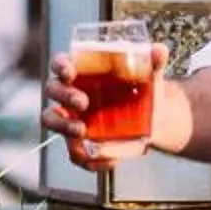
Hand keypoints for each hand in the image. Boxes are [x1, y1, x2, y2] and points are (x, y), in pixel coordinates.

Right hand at [41, 44, 170, 168]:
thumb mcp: (151, 76)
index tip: (70, 72)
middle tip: (84, 102)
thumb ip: (154, 62)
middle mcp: (70, 92)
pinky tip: (110, 159)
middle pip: (52, 89)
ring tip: (82, 131)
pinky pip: (74, 153)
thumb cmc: (143, 89)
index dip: (60, 66)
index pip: (60, 63)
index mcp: (81, 70)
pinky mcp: (79, 142)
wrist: (153, 118)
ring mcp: (71, 118)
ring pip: (51, 120)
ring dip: (63, 126)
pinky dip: (89, 159)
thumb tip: (159, 50)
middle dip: (64, 96)